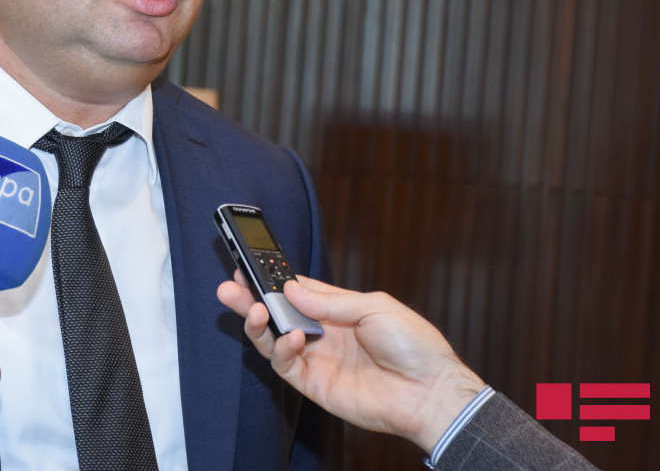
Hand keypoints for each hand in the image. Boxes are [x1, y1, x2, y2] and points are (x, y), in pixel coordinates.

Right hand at [217, 274, 483, 452]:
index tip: (249, 266)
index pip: (296, 291)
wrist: (431, 392)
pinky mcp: (314, 384)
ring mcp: (316, 358)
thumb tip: (291, 290)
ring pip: (273, 339)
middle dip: (250, 300)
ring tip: (252, 309)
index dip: (272, 280)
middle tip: (228, 287)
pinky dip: (281, 349)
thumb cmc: (414, 345)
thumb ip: (330, 301)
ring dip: (257, 323)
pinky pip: (285, 365)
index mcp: (337, 310)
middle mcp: (322, 333)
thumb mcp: (374, 307)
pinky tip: (292, 338)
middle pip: (277, 314)